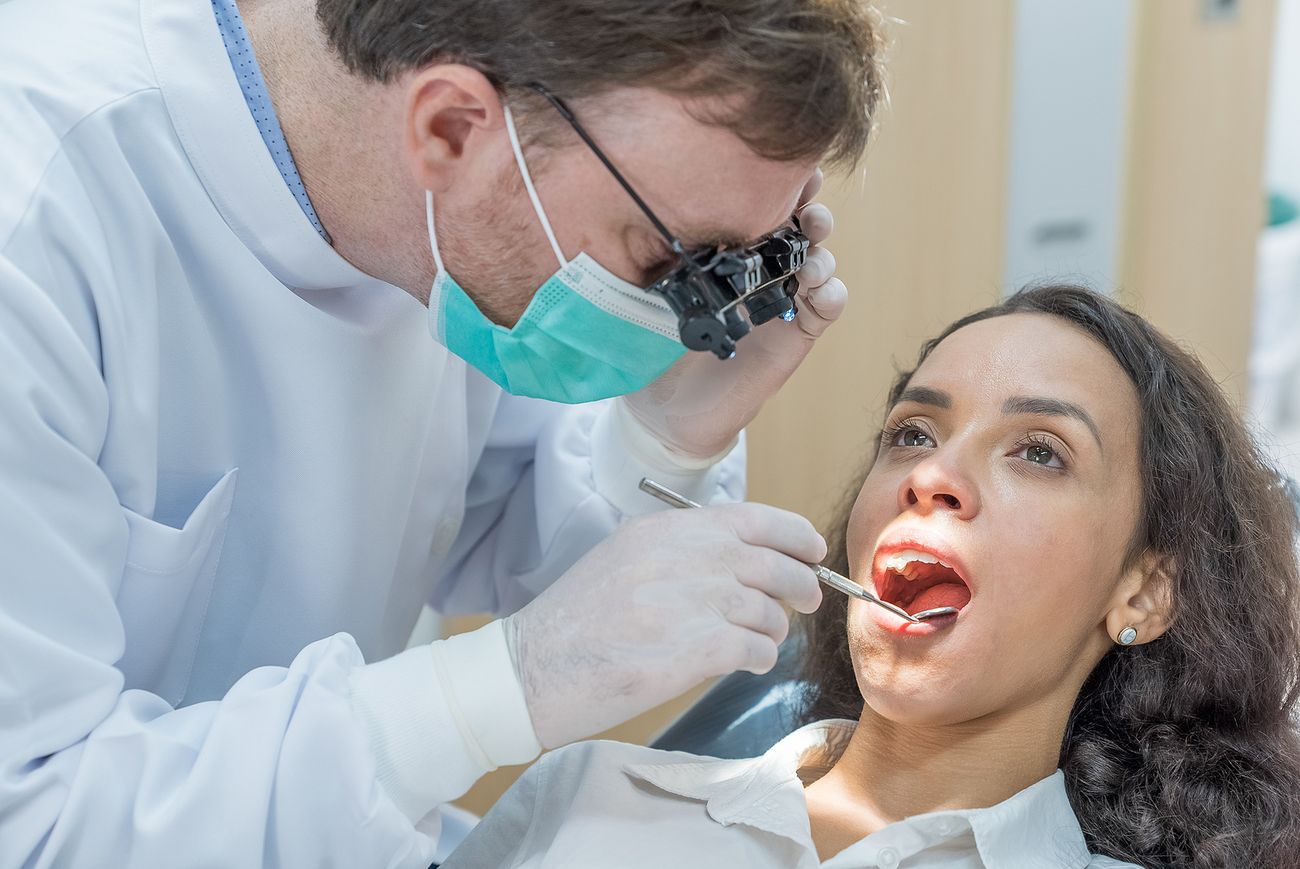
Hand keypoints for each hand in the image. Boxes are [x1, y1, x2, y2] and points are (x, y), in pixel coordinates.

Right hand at [503, 502, 825, 748]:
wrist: (534, 667)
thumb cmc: (576, 621)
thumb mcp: (624, 558)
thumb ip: (681, 550)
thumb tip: (746, 559)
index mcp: (665, 530)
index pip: (754, 519)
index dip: (795, 534)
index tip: (812, 551)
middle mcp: (684, 556)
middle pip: (773, 563)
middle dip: (801, 584)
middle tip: (806, 601)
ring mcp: (692, 601)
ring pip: (769, 611)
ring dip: (773, 629)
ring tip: (757, 641)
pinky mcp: (697, 648)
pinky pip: (757, 648)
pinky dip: (761, 658)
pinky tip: (746, 662)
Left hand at [622, 168, 846, 458]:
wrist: (665, 414)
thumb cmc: (652, 350)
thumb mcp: (646, 299)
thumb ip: (652, 265)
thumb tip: (638, 221)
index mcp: (726, 253)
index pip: (757, 208)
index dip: (773, 184)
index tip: (774, 168)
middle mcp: (758, 270)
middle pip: (800, 225)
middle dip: (810, 209)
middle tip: (805, 211)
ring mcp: (781, 301)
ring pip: (820, 260)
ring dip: (822, 251)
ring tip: (809, 258)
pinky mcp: (794, 336)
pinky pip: (826, 308)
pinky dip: (831, 294)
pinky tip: (819, 292)